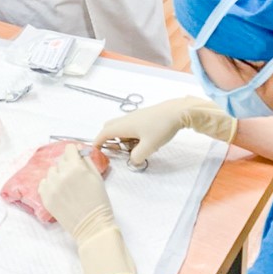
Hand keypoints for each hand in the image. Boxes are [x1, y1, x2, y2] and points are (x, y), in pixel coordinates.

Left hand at [39, 145, 137, 273]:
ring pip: (51, 171)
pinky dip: (50, 184)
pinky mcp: (45, 198)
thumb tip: (78, 151)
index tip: (76, 157)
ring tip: (67, 185)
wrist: (92, 226)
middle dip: (67, 164)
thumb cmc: (99, 201)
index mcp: (76, 168)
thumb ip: (86, 161)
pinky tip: (59, 191)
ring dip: (58, 174)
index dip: (74, 152)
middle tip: (75, 175)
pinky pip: (43, 183)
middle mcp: (61, 175)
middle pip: (60, 160)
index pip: (69, 149)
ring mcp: (51, 187)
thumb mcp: (97, 177)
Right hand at [94, 97, 236, 165]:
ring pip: (121, 128)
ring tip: (135, 149)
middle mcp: (126, 120)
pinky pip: (131, 126)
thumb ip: (137, 157)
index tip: (95, 152)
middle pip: (110, 129)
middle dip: (110, 141)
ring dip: (123, 139)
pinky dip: (132, 136)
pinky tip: (145, 142)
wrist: (177, 112)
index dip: (97, 143)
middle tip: (118, 152)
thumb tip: (132, 161)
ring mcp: (135, 117)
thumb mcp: (149, 146)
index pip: (103, 134)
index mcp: (123, 125)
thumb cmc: (160, 127)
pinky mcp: (143, 117)